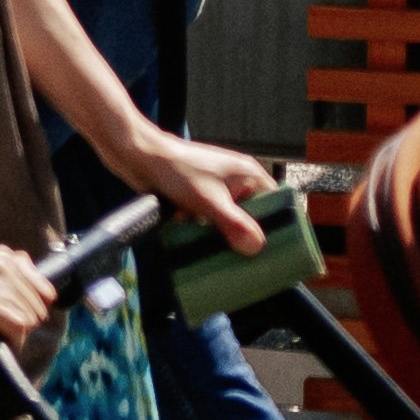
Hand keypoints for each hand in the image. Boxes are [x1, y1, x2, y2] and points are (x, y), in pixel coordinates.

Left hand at [117, 120, 275, 256]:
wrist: (142, 158)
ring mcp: (217, 188)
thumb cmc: (179, 172)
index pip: (276, 203)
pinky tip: (196, 241)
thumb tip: (257, 248)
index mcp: (248, 174)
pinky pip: (210, 219)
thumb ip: (234, 224)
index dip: (277, 226)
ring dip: (221, 236)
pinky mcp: (199, 196)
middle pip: (252, 216)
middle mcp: (237, 180)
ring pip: (229, 220)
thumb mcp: (210, 202)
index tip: (275, 251)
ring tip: (218, 254)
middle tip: (245, 261)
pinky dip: (204, 230)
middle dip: (244, 237)